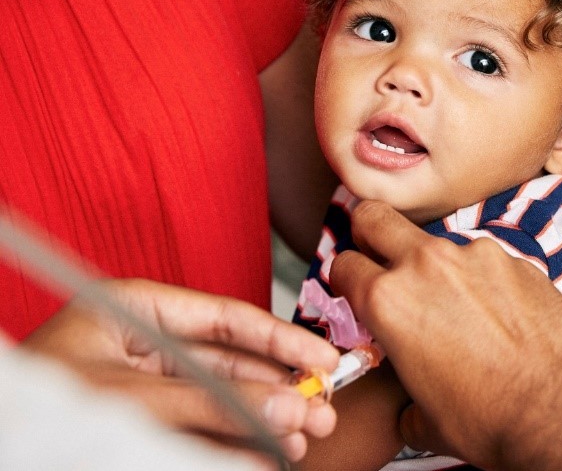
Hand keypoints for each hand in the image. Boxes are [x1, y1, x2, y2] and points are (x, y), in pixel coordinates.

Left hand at [20, 278, 339, 462]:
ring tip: (303, 436)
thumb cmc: (38, 405)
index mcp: (136, 310)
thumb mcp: (131, 396)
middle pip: (233, 359)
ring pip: (224, 398)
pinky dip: (239, 440)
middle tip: (322, 408)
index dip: (282, 338)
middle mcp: (148, 344)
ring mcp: (148, 385)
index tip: (324, 359)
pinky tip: (268, 451)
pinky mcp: (147, 421)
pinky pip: (204, 426)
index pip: (226, 318)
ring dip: (268, 417)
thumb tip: (283, 405)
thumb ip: (210, 402)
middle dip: (281, 385)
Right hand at [330, 201, 561, 469]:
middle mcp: (428, 265)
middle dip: (370, 232)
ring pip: (439, 243)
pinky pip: (486, 260)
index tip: (357, 290)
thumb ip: (402, 391)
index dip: (347, 279)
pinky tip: (499, 313)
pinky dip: (484, 279)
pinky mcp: (517, 258)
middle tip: (380, 256)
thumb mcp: (422, 416)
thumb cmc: (491, 419)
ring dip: (438, 266)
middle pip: (376, 218)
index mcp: (390, 300)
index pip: (344, 264)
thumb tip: (409, 401)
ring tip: (459, 307)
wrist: (560, 409)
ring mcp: (476, 255)